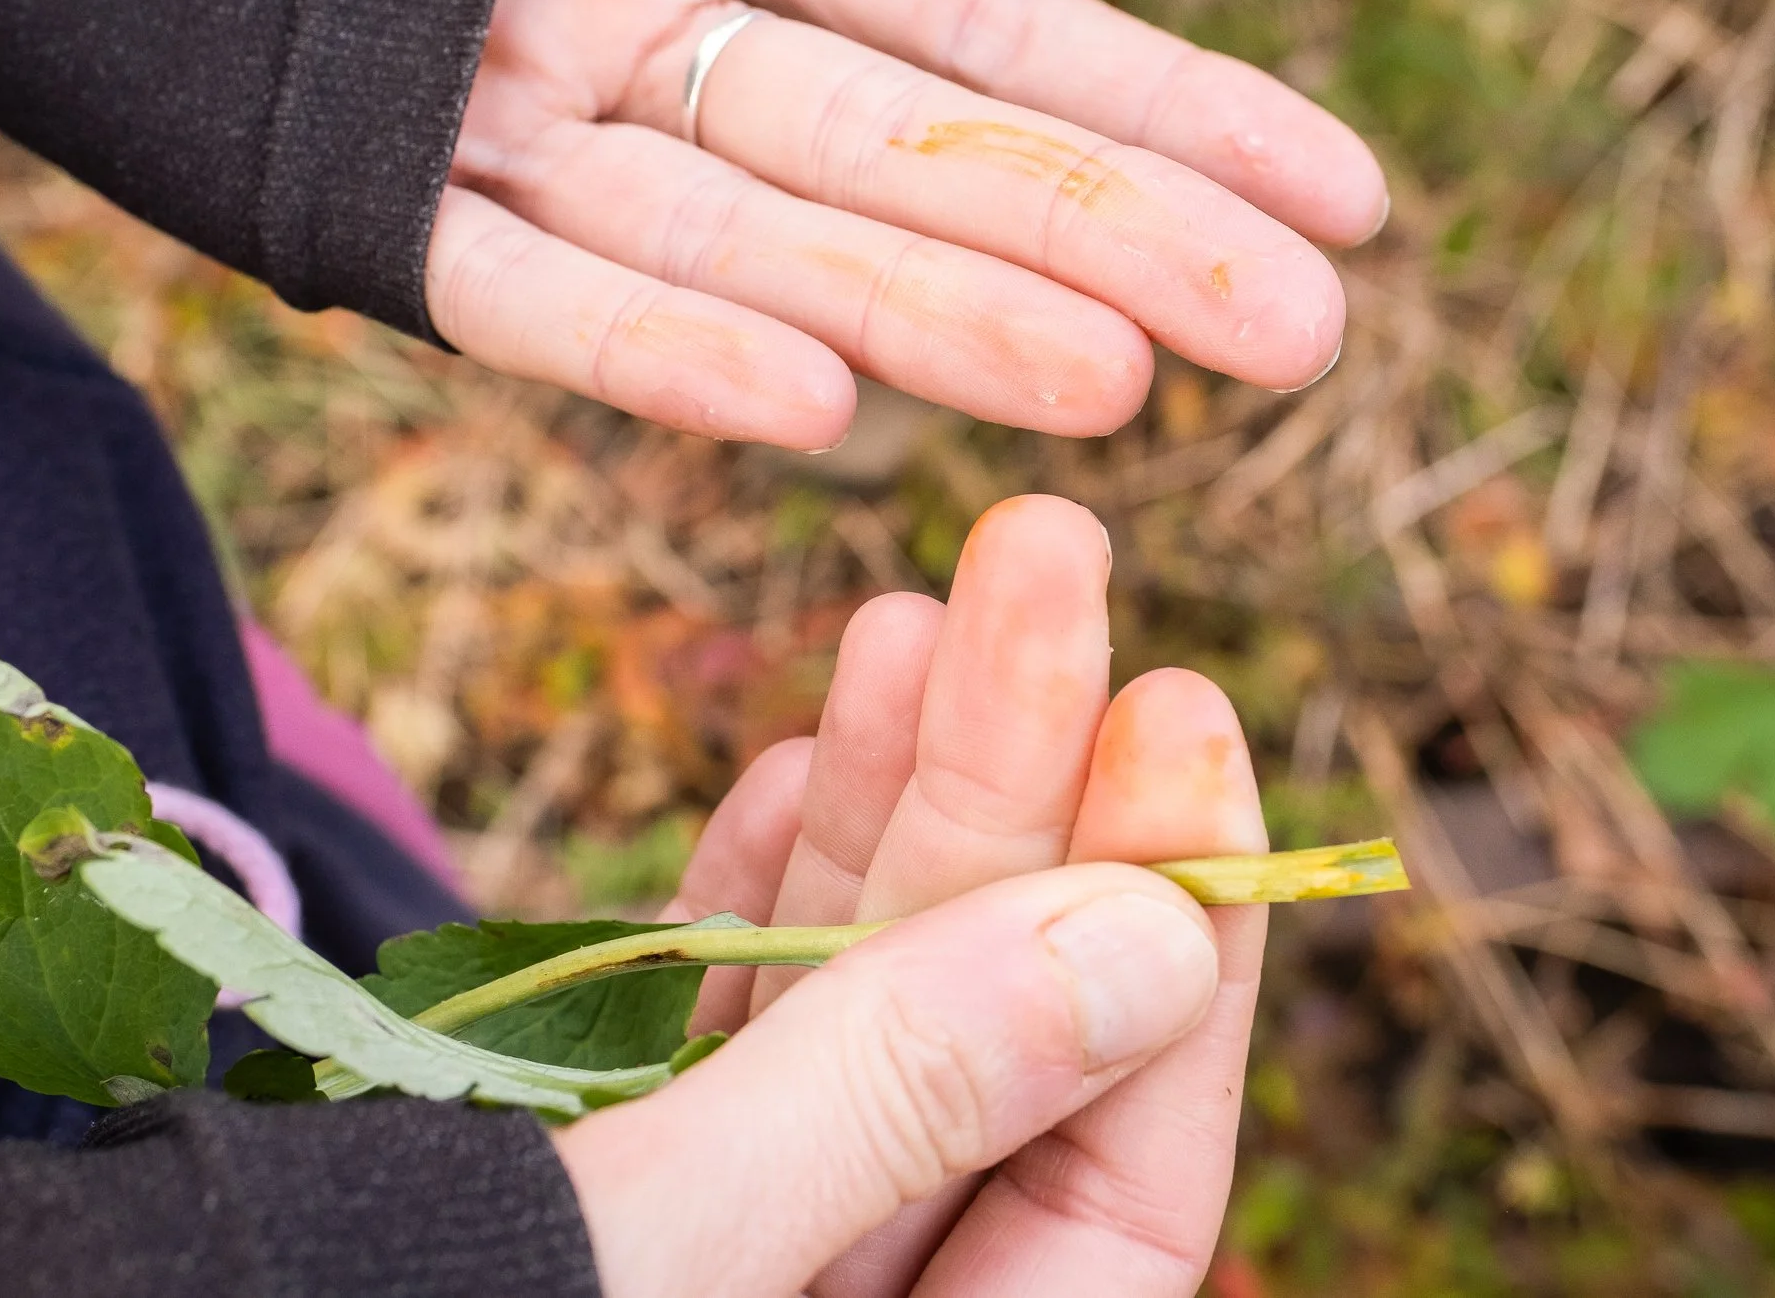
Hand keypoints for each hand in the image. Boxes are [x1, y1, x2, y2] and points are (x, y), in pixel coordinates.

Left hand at [430, 0, 1384, 450]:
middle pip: (911, 148)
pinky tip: (811, 404)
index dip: (1174, 112)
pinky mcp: (361, 179)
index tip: (1346, 199)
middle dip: (1111, 235)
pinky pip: (516, 280)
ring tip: (1122, 381)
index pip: (990, 30)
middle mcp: (647, 38)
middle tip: (1306, 336)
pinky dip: (652, 343)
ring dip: (933, 306)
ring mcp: (523, 107)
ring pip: (761, 221)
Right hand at [551, 496, 1267, 1295]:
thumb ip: (890, 1098)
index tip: (1176, 710)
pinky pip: (718, 1028)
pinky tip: (795, 761)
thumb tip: (1146, 933)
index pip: (1124, 1172)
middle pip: (987, 1040)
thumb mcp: (655, 1252)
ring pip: (853, 1008)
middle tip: (1048, 547)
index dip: (1167, 929)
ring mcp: (724, 1246)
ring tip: (915, 610)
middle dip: (1015, 787)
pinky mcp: (598, 1180)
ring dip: (886, 801)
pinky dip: (751, 893)